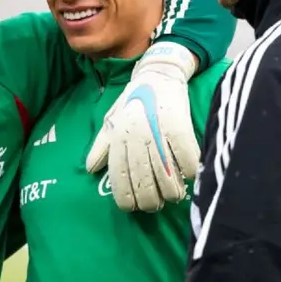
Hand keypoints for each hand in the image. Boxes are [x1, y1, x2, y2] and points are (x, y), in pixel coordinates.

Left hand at [86, 42, 200, 211]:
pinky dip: (189, 171)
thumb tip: (90, 169)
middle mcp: (136, 137)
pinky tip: (190, 176)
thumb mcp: (111, 120)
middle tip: (155, 205)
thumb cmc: (133, 99)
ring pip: (165, 175)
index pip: (120, 177)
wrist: (158, 74)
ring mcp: (158, 132)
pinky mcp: (179, 126)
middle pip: (143, 181)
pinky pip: (186, 158)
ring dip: (171, 192)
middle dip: (149, 201)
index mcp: (119, 137)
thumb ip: (101, 146)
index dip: (125, 198)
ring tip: (173, 197)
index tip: (132, 208)